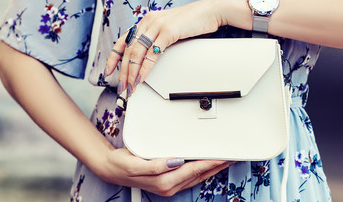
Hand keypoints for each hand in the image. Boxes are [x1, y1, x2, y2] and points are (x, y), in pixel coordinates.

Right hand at [97, 148, 232, 196]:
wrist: (112, 169)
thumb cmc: (123, 164)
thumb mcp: (135, 163)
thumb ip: (155, 165)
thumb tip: (175, 161)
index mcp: (163, 181)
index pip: (193, 170)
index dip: (210, 163)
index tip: (223, 157)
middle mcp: (169, 186)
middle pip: (198, 175)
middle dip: (216, 166)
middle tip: (231, 157)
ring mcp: (169, 186)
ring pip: (196, 177)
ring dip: (211, 169)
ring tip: (223, 161)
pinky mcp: (168, 182)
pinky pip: (190, 177)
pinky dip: (201, 171)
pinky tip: (205, 166)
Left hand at [105, 0, 223, 95]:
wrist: (210, 11)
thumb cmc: (191, 21)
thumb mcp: (169, 29)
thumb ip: (157, 38)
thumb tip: (148, 56)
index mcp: (146, 21)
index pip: (123, 40)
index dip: (114, 57)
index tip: (108, 70)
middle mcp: (148, 21)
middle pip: (128, 50)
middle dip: (123, 71)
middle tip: (121, 86)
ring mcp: (157, 25)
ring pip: (137, 53)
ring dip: (132, 73)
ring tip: (130, 86)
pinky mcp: (168, 31)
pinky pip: (152, 54)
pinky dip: (145, 68)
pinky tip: (142, 78)